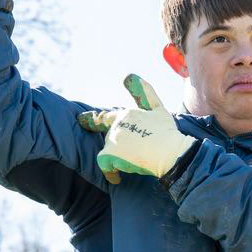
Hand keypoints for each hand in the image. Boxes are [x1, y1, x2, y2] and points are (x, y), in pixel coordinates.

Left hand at [78, 75, 194, 184]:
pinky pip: (105, 166)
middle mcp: (116, 124)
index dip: (92, 120)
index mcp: (126, 113)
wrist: (170, 152)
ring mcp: (112, 138)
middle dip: (119, 147)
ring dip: (118, 158)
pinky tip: (117, 177)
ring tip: (136, 162)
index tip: (81, 120)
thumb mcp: (158, 108)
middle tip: (137, 154)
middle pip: (110, 138)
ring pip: (108, 151)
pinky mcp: (110, 154)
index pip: (104, 117)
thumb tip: (128, 74)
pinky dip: (110, 173)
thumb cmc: (167, 132)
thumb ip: (144, 93)